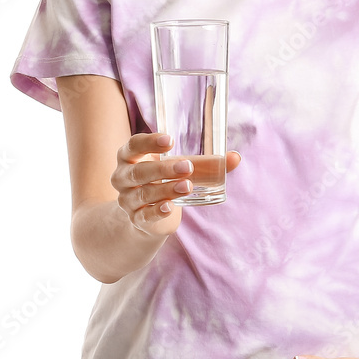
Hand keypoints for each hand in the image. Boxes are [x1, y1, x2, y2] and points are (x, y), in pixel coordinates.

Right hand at [111, 132, 240, 235]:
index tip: (171, 140)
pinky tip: (170, 207)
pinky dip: (157, 211)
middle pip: (139, 171)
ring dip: (167, 189)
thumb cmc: (163, 181)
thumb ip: (206, 162)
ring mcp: (127, 200)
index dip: (149, 142)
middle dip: (164, 168)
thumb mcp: (178, 169)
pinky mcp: (136, 219)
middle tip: (187, 166)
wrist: (146, 216)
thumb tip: (235, 157)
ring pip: (144, 194)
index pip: (133, 145)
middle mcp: (123, 177)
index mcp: (130, 157)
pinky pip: (144, 215)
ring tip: (188, 186)